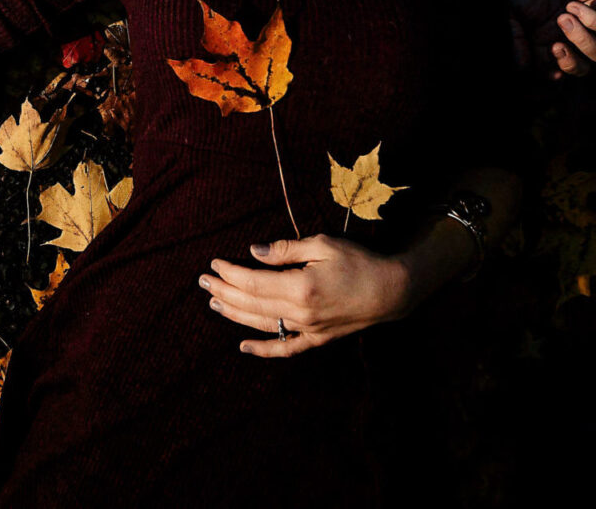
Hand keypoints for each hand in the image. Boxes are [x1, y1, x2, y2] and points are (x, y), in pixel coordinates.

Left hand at [199, 235, 412, 357]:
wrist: (391, 291)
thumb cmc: (359, 262)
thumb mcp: (323, 245)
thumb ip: (286, 249)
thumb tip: (254, 252)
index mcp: (300, 287)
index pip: (253, 282)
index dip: (230, 274)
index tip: (214, 264)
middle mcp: (300, 313)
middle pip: (251, 304)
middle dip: (224, 291)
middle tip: (203, 281)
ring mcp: (308, 330)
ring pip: (261, 325)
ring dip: (234, 314)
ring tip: (214, 302)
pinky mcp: (317, 339)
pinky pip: (285, 348)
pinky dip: (262, 350)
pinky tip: (243, 346)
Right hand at [504, 0, 595, 78]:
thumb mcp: (509, 11)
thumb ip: (515, 40)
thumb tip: (524, 69)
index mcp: (547, 36)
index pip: (558, 69)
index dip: (555, 74)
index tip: (547, 68)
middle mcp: (570, 30)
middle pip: (585, 66)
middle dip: (573, 65)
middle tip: (556, 47)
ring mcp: (589, 16)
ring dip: (582, 40)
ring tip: (563, 17)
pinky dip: (593, 20)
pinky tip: (574, 5)